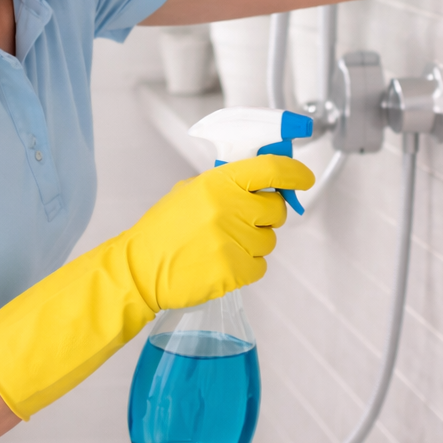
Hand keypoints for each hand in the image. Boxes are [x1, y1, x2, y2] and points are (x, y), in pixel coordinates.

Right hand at [0, 154, 311, 419]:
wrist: (139, 269)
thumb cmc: (163, 230)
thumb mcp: (190, 192)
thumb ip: (226, 184)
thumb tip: (262, 180)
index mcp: (219, 183)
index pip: (271, 170)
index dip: (294, 172)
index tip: (303, 178)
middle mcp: (229, 209)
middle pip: (277, 210)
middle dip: (267, 215)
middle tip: (246, 219)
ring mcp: (233, 242)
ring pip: (269, 241)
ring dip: (255, 242)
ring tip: (223, 244)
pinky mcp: (233, 272)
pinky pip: (260, 267)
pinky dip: (248, 266)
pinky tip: (223, 262)